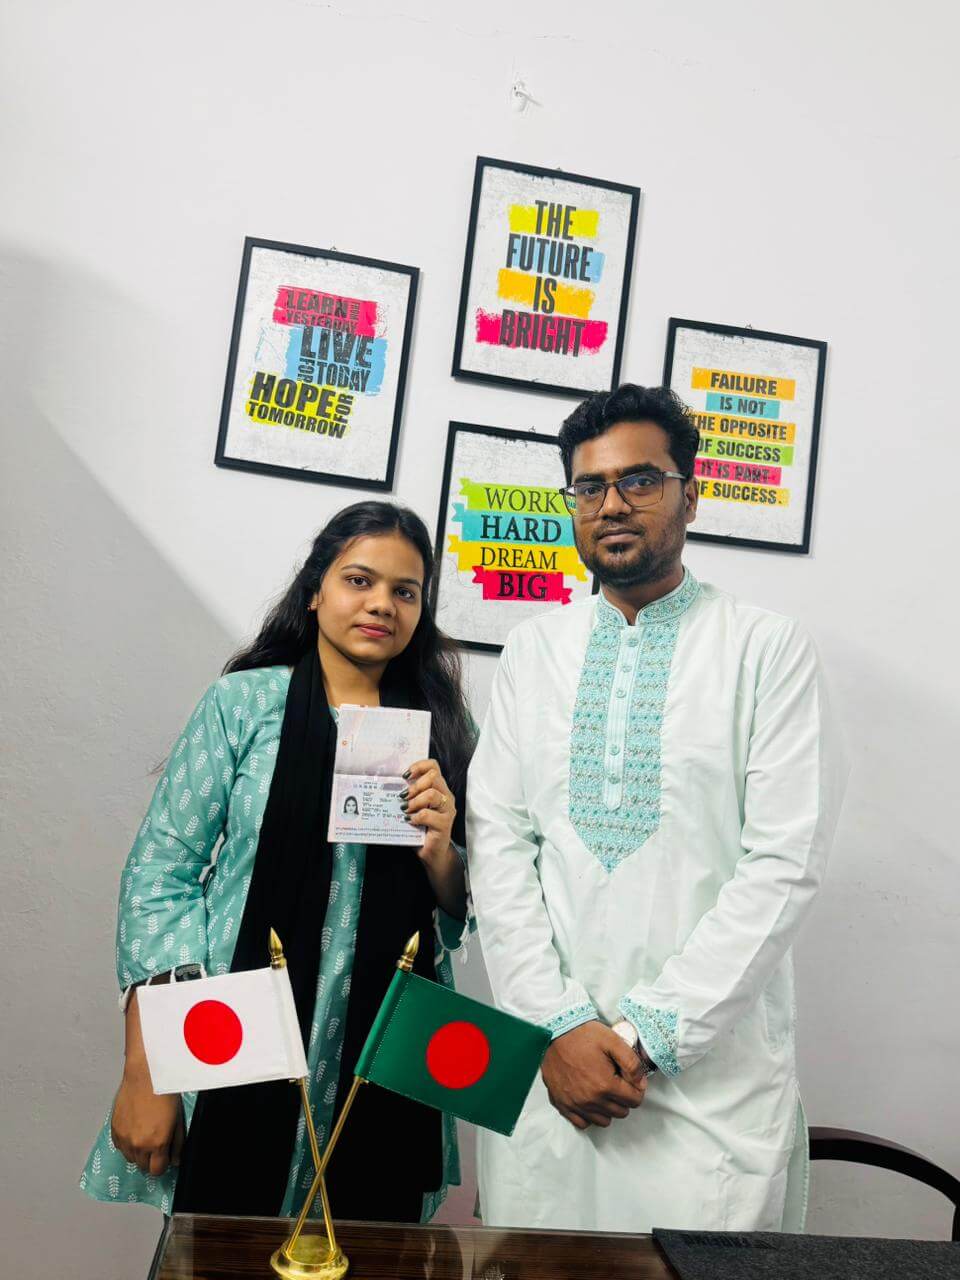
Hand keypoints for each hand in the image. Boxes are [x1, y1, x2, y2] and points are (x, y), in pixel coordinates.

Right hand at [111, 1061, 183, 1175]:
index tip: (164, 1158)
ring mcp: (124, 1138)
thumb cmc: (163, 1092)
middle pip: (143, 1167)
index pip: (157, 1170)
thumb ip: (177, 1144)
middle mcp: (138, 1144)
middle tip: (156, 1144)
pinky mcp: (115, 1130)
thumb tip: (175, 1160)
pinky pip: (120, 1147)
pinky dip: (126, 1143)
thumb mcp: (178, 1120)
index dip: (162, 1165)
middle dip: (151, 1159)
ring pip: (130, 1158)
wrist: (146, 1075)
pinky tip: (135, 1130)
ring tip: (145, 1135)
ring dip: (138, 1152)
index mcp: (157, 1143)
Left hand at [402, 758, 455, 863]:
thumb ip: (409, 796)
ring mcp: (447, 810)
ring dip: (414, 801)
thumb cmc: (421, 829)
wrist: (432, 853)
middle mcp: (446, 796)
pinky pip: (427, 814)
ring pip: (432, 794)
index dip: (419, 766)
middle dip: (415, 785)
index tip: (405, 775)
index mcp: (438, 788)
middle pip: (433, 777)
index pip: (433, 766)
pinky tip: (410, 821)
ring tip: (405, 809)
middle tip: (403, 796)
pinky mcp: (445, 823)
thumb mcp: (415, 808)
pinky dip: (415, 817)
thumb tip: (389, 786)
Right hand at [541, 1021, 647, 1129]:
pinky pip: (582, 1123)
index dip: (636, 1089)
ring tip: (603, 1089)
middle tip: (616, 1081)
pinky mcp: (562, 1104)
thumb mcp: (613, 1041)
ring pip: (604, 1120)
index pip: (635, 1100)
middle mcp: (590, 1100)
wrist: (554, 1032)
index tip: (630, 1079)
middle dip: (623, 1098)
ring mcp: (575, 1104)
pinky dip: (589, 1114)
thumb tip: (641, 1084)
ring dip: (608, 1108)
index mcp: (605, 1085)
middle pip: (621, 1112)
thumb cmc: (583, 1035)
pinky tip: (589, 1098)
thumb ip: (632, 1064)